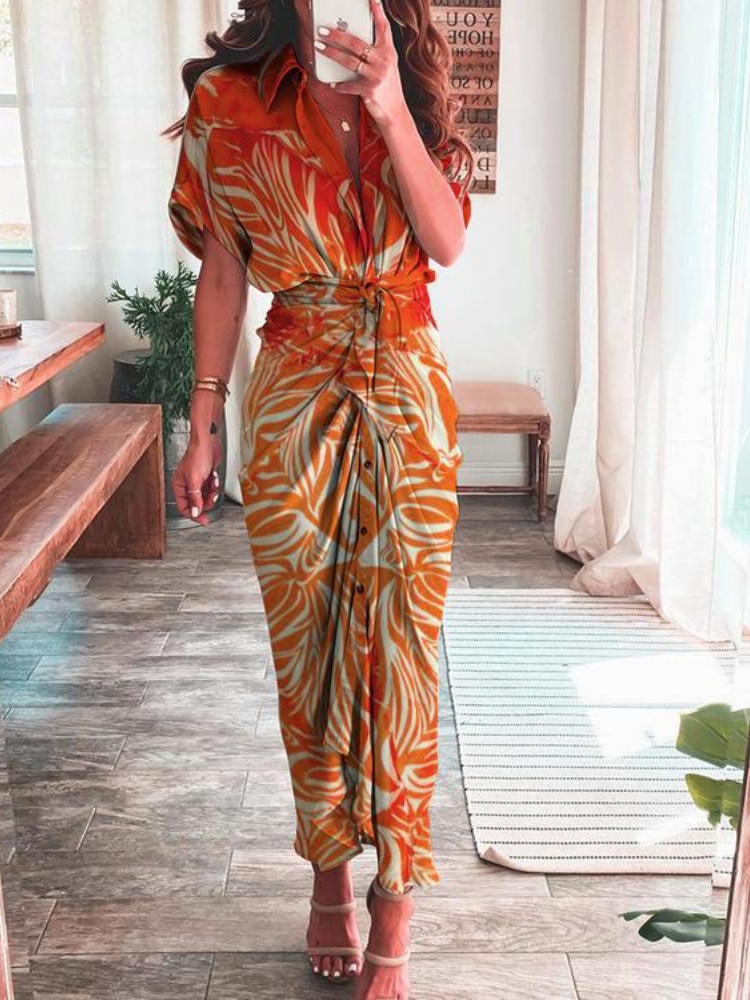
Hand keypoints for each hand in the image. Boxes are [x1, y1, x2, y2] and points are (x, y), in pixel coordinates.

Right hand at [172, 435, 221, 525]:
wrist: (208, 443)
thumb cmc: (197, 455)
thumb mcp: (195, 480)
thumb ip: (195, 498)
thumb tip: (194, 512)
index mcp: (179, 486)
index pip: (184, 507)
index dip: (193, 515)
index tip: (203, 520)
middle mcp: (187, 485)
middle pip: (197, 503)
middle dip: (207, 500)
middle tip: (211, 496)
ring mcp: (197, 482)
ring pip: (206, 497)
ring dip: (212, 491)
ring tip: (213, 483)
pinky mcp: (206, 478)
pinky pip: (211, 489)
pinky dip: (215, 485)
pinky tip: (214, 477)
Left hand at [315, 0, 406, 127]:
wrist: (395, 112)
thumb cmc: (387, 86)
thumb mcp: (386, 65)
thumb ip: (375, 52)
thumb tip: (351, 39)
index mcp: (389, 51)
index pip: (383, 27)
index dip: (377, 11)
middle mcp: (384, 61)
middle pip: (356, 43)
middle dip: (336, 35)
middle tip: (322, 30)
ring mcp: (377, 76)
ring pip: (349, 61)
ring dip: (331, 53)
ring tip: (318, 47)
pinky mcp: (370, 90)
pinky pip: (349, 85)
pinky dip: (339, 84)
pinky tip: (331, 82)